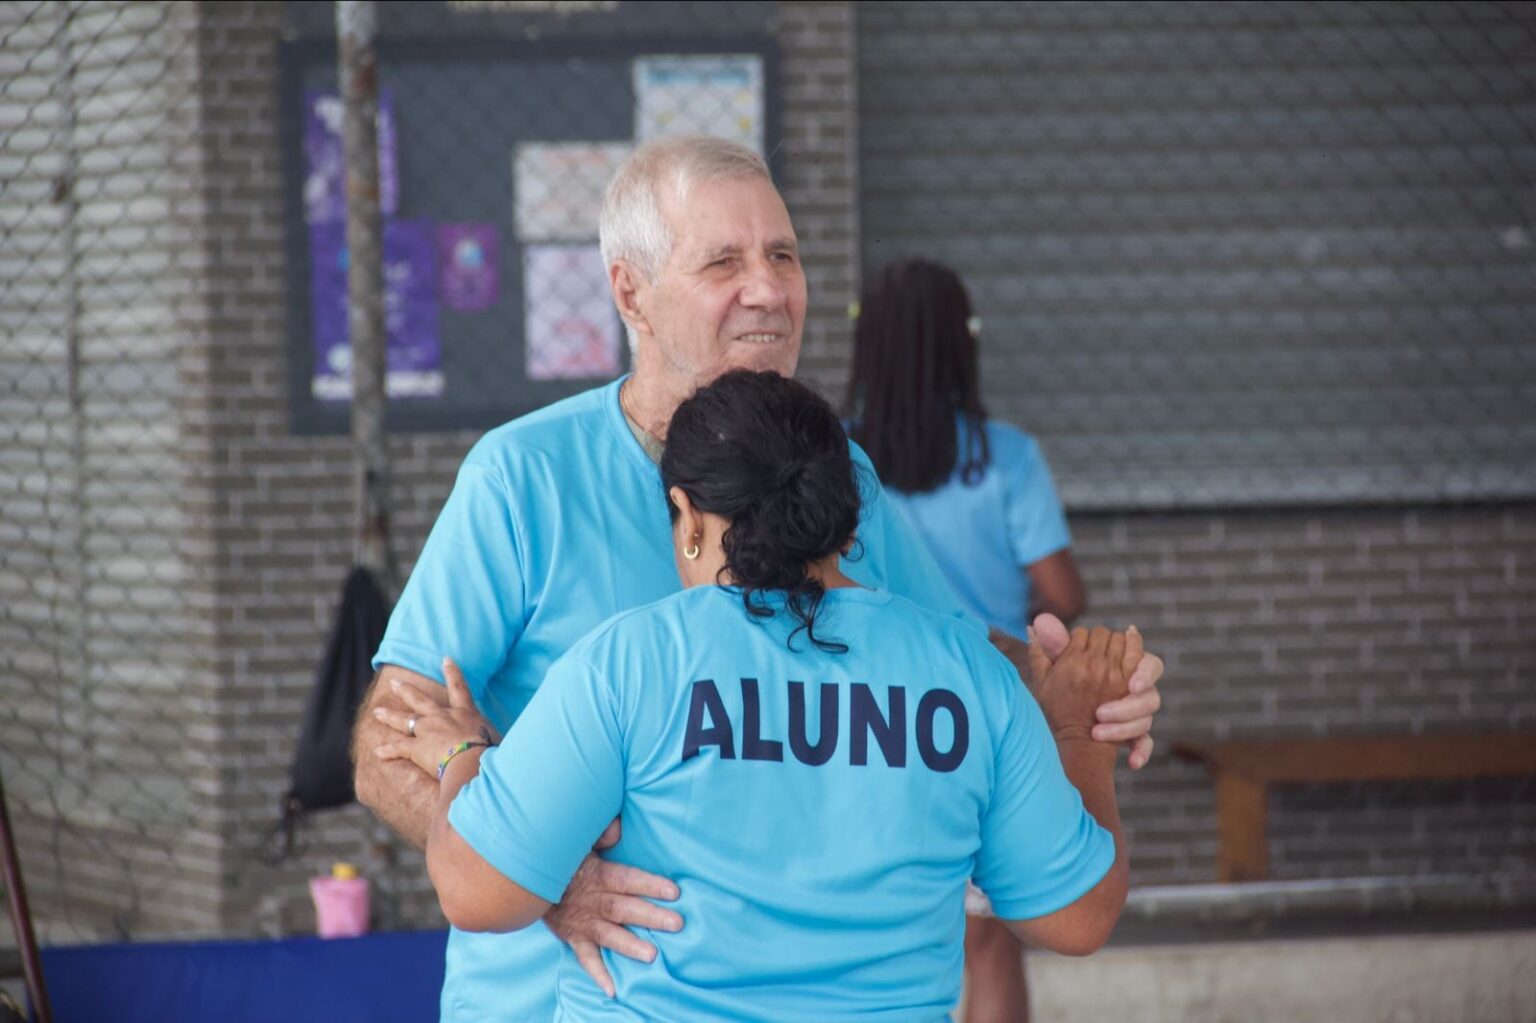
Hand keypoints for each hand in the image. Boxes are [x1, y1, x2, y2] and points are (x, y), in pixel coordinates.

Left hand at [374, 658, 497, 775]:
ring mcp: (428, 731)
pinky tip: (378, 751)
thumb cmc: (491, 752)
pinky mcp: (417, 748)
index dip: (453, 673)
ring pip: (404, 721)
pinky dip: (388, 750)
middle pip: (421, 700)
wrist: (473, 762)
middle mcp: (443, 717)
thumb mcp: (498, 738)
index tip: (446, 659)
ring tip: (377, 712)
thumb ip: (495, 737)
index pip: (459, 689)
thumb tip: (503, 744)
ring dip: (390, 716)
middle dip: (406, 690)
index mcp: (466, 713)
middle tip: (395, 682)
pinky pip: (399, 748)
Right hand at [544, 816, 683, 998]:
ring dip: (630, 945)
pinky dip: (598, 974)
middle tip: (677, 924)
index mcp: (597, 874)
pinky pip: (586, 958)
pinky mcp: (573, 937)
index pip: (627, 879)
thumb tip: (619, 827)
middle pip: (624, 908)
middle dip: (651, 916)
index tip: (673, 891)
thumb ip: (600, 833)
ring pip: (609, 934)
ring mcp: (583, 922)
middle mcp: (592, 901)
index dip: (649, 884)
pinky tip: (613, 989)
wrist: (523, 879)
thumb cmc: (559, 856)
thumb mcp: (576, 838)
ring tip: (652, 955)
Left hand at [1024, 615, 1162, 769]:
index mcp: (1116, 662)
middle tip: (1100, 713)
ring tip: (1098, 732)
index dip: (1138, 665)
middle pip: (1149, 687)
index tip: (1128, 680)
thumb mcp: (1054, 668)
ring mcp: (1135, 710)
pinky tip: (1132, 762)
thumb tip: (1036, 622)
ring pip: (1148, 713)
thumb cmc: (1059, 691)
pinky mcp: (1134, 734)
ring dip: (1126, 725)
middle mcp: (1131, 684)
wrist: (1059, 727)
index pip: (1138, 653)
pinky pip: (1147, 742)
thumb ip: (1052, 645)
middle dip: (1129, 702)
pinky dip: (1142, 751)